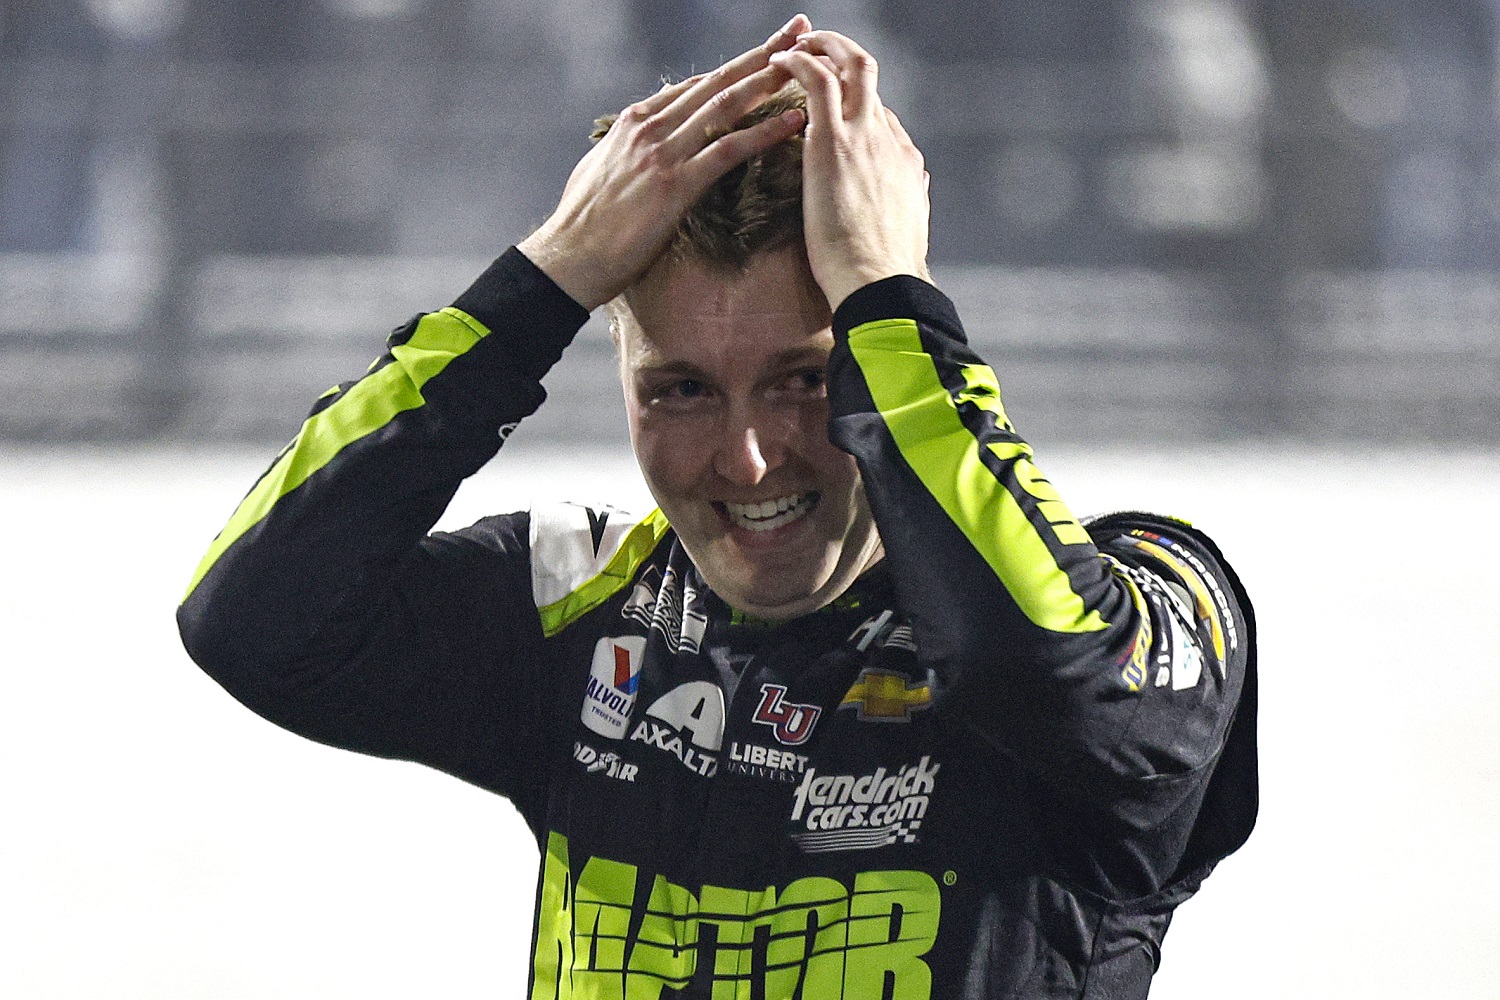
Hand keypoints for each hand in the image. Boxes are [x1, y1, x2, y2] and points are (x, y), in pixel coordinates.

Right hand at [517, 15, 812, 310]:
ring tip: (807, 64)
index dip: (733, 68)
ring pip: (726, 106)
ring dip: (770, 81)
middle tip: (798, 30)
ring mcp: (663, 154)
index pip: (695, 86)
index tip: (766, 54)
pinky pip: (729, 151)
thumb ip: (628, 149)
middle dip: (762, 54)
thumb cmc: (584, 224)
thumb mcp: (602, 170)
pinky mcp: (675, 185)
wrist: (567, 258)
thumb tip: (640, 140)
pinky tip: (794, 122)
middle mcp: (651, 127)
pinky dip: (765, 133)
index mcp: (635, 122)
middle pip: (717, 81)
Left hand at [769, 31, 930, 311]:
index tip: (825, 101)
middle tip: (813, 48)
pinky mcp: (835, 142)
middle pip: (871, 75)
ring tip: (791, 47)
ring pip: (850, 66)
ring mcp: (864, 136)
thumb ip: (902, 207)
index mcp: (903, 162)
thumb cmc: (881, 276)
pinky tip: (779, 62)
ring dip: (821, 47)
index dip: (852, 100)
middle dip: (842, 52)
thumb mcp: (903, 236)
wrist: (880, 284)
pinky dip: (800, 62)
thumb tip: (906, 199)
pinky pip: (819, 80)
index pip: (879, 113)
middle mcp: (888, 139)